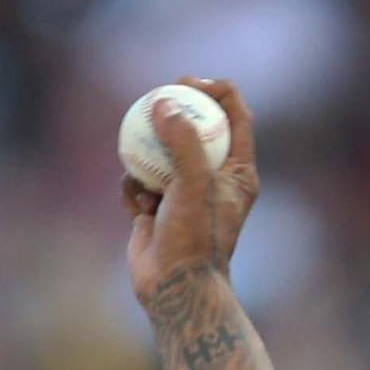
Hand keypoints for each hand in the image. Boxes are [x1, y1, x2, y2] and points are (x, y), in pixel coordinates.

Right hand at [126, 74, 259, 310]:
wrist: (175, 287)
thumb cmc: (195, 237)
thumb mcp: (193, 183)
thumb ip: (182, 141)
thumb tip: (164, 104)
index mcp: (238, 172)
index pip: (235, 116)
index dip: (215, 90)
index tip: (187, 82)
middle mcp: (213, 180)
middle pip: (194, 127)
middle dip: (173, 111)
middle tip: (154, 97)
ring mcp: (182, 193)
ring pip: (159, 151)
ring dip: (145, 154)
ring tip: (141, 162)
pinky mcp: (155, 208)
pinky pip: (137, 180)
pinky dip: (132, 187)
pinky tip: (135, 205)